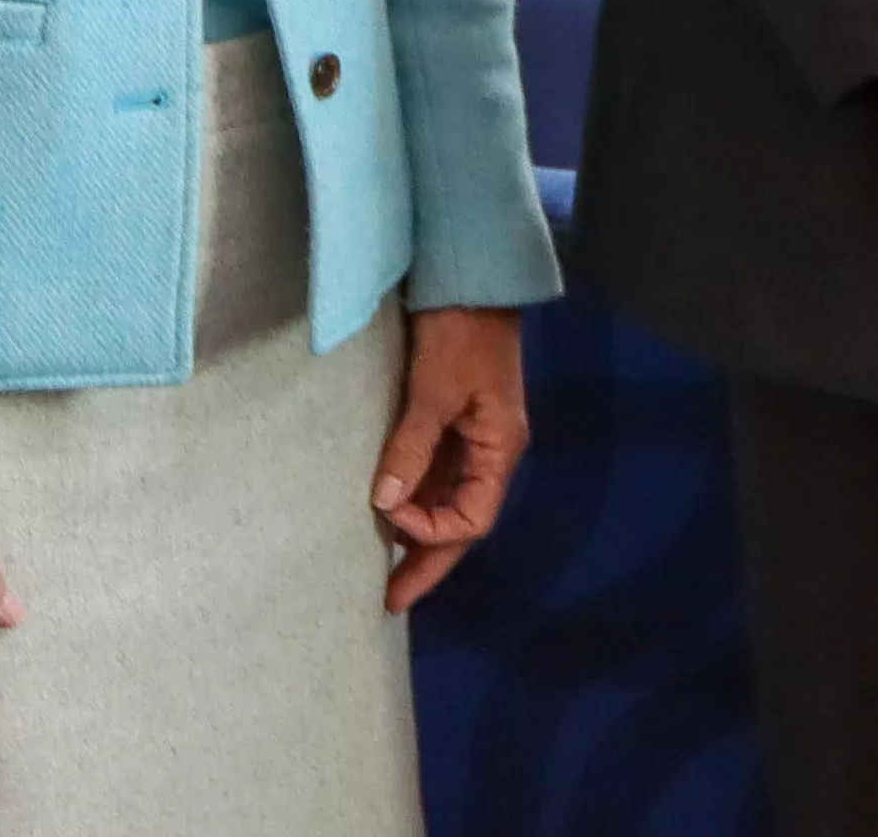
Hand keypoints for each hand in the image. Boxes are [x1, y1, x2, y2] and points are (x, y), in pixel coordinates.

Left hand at [373, 307, 529, 612]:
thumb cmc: (460, 333)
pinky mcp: (453, 418)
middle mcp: (489, 452)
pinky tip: (388, 509)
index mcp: (498, 450)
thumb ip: (412, 447)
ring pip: (446, 499)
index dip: (432, 534)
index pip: (472, 519)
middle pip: (461, 521)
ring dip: (417, 530)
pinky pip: (434, 472)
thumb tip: (386, 504)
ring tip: (379, 563)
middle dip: (426, 561)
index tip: (390, 521)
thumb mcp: (434, 391)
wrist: (470, 278)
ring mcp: (472, 436)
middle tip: (389, 599)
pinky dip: (413, 495)